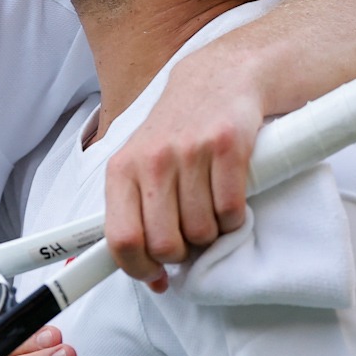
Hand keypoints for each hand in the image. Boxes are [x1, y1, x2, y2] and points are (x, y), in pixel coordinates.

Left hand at [103, 45, 261, 291]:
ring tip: (209, 210)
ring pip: (202, 231)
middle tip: (189, 238)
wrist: (217, 80)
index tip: (155, 275)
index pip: (121, 238)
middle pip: (165, 243)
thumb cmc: (176, 131)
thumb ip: (134, 211)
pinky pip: (231, 211)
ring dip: (211, 234)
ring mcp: (190, 152)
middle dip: (181, 253)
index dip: (139, 268)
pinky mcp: (228, 147)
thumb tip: (144, 271)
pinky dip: (234, 218)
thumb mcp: (139, 162)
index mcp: (122, 169)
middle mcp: (152, 160)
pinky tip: (229, 200)